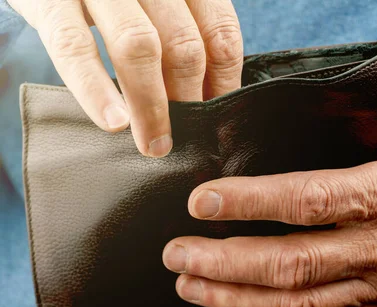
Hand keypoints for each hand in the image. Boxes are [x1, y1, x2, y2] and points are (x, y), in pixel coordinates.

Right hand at [8, 0, 242, 156]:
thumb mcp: (153, 7)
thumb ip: (180, 36)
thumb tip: (206, 99)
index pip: (219, 30)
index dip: (223, 81)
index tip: (217, 119)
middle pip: (183, 44)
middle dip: (188, 100)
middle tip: (186, 139)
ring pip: (138, 46)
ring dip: (150, 105)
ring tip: (154, 144)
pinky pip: (75, 46)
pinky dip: (95, 88)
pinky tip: (114, 122)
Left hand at [162, 91, 376, 306]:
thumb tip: (349, 103)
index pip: (311, 200)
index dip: (253, 203)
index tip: (204, 201)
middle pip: (292, 263)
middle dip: (226, 261)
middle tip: (178, 250)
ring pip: (299, 303)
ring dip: (237, 296)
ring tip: (190, 281)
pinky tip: (238, 305)